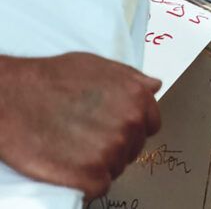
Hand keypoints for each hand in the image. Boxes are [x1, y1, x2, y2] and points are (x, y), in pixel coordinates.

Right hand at [0, 53, 161, 198]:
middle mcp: (129, 124)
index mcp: (136, 98)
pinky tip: (71, 170)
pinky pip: (98, 187)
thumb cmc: (50, 79)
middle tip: (86, 139)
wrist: (11, 97)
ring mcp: (110, 150)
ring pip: (116, 168)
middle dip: (114, 146)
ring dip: (99, 164)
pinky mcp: (88, 174)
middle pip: (133, 149)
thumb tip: (154, 86)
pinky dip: (86, 183)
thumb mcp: (98, 66)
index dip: (132, 129)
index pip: (151, 125)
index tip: (113, 129)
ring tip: (74, 150)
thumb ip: (131, 79)